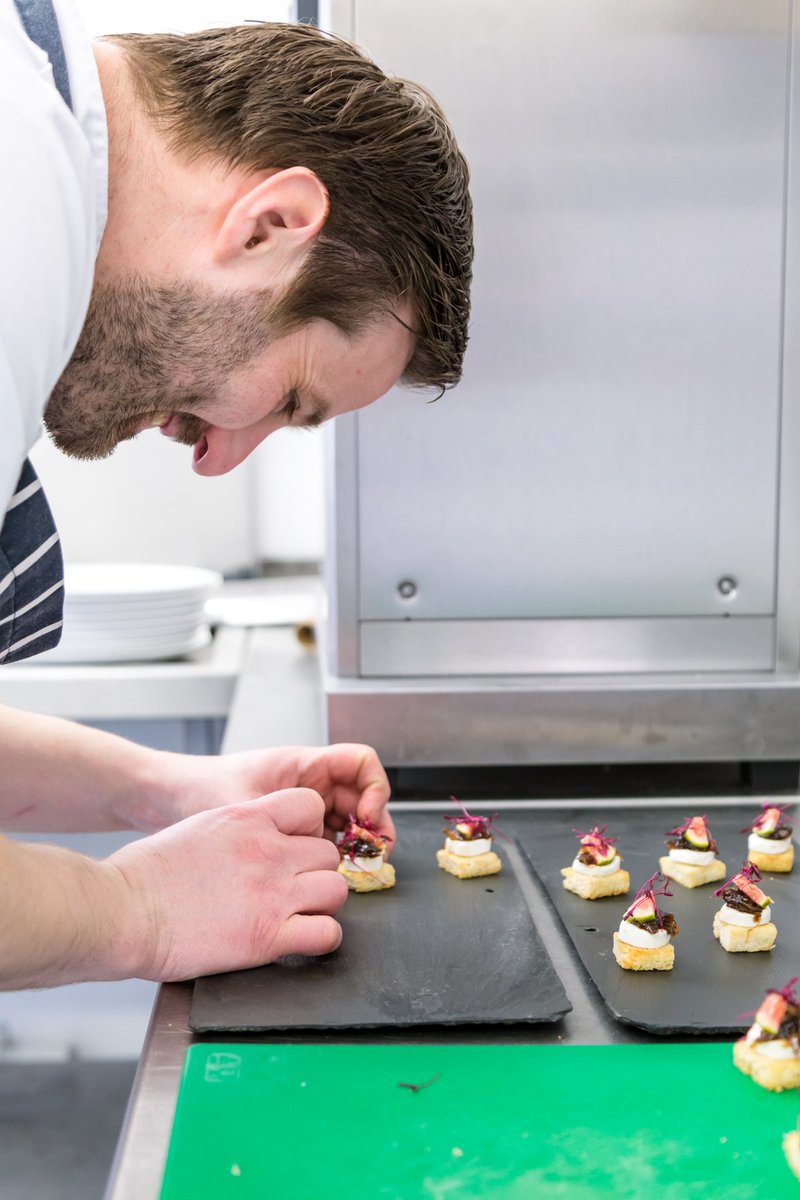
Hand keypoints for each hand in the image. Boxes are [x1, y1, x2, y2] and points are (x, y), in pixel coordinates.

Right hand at [103, 788, 347, 980]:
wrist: (122, 911)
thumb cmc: (144, 874)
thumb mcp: (197, 828)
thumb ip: (236, 831)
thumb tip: (249, 844)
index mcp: (248, 818)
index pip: (310, 806)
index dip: (308, 828)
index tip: (295, 845)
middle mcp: (267, 852)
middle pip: (328, 853)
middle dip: (315, 870)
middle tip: (295, 887)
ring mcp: (272, 894)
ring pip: (336, 889)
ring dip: (323, 903)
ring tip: (301, 913)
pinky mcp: (268, 937)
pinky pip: (327, 934)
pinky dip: (322, 938)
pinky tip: (303, 939)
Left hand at [148, 743, 394, 850]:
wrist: (168, 801)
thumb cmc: (199, 789)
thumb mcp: (242, 804)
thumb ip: (273, 820)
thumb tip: (311, 842)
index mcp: (304, 764)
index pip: (361, 763)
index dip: (376, 788)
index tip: (366, 818)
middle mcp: (310, 783)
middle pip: (364, 797)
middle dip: (374, 826)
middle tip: (374, 856)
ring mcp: (304, 809)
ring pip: (349, 823)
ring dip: (357, 845)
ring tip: (356, 872)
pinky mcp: (293, 833)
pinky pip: (329, 842)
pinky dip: (336, 858)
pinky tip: (329, 879)